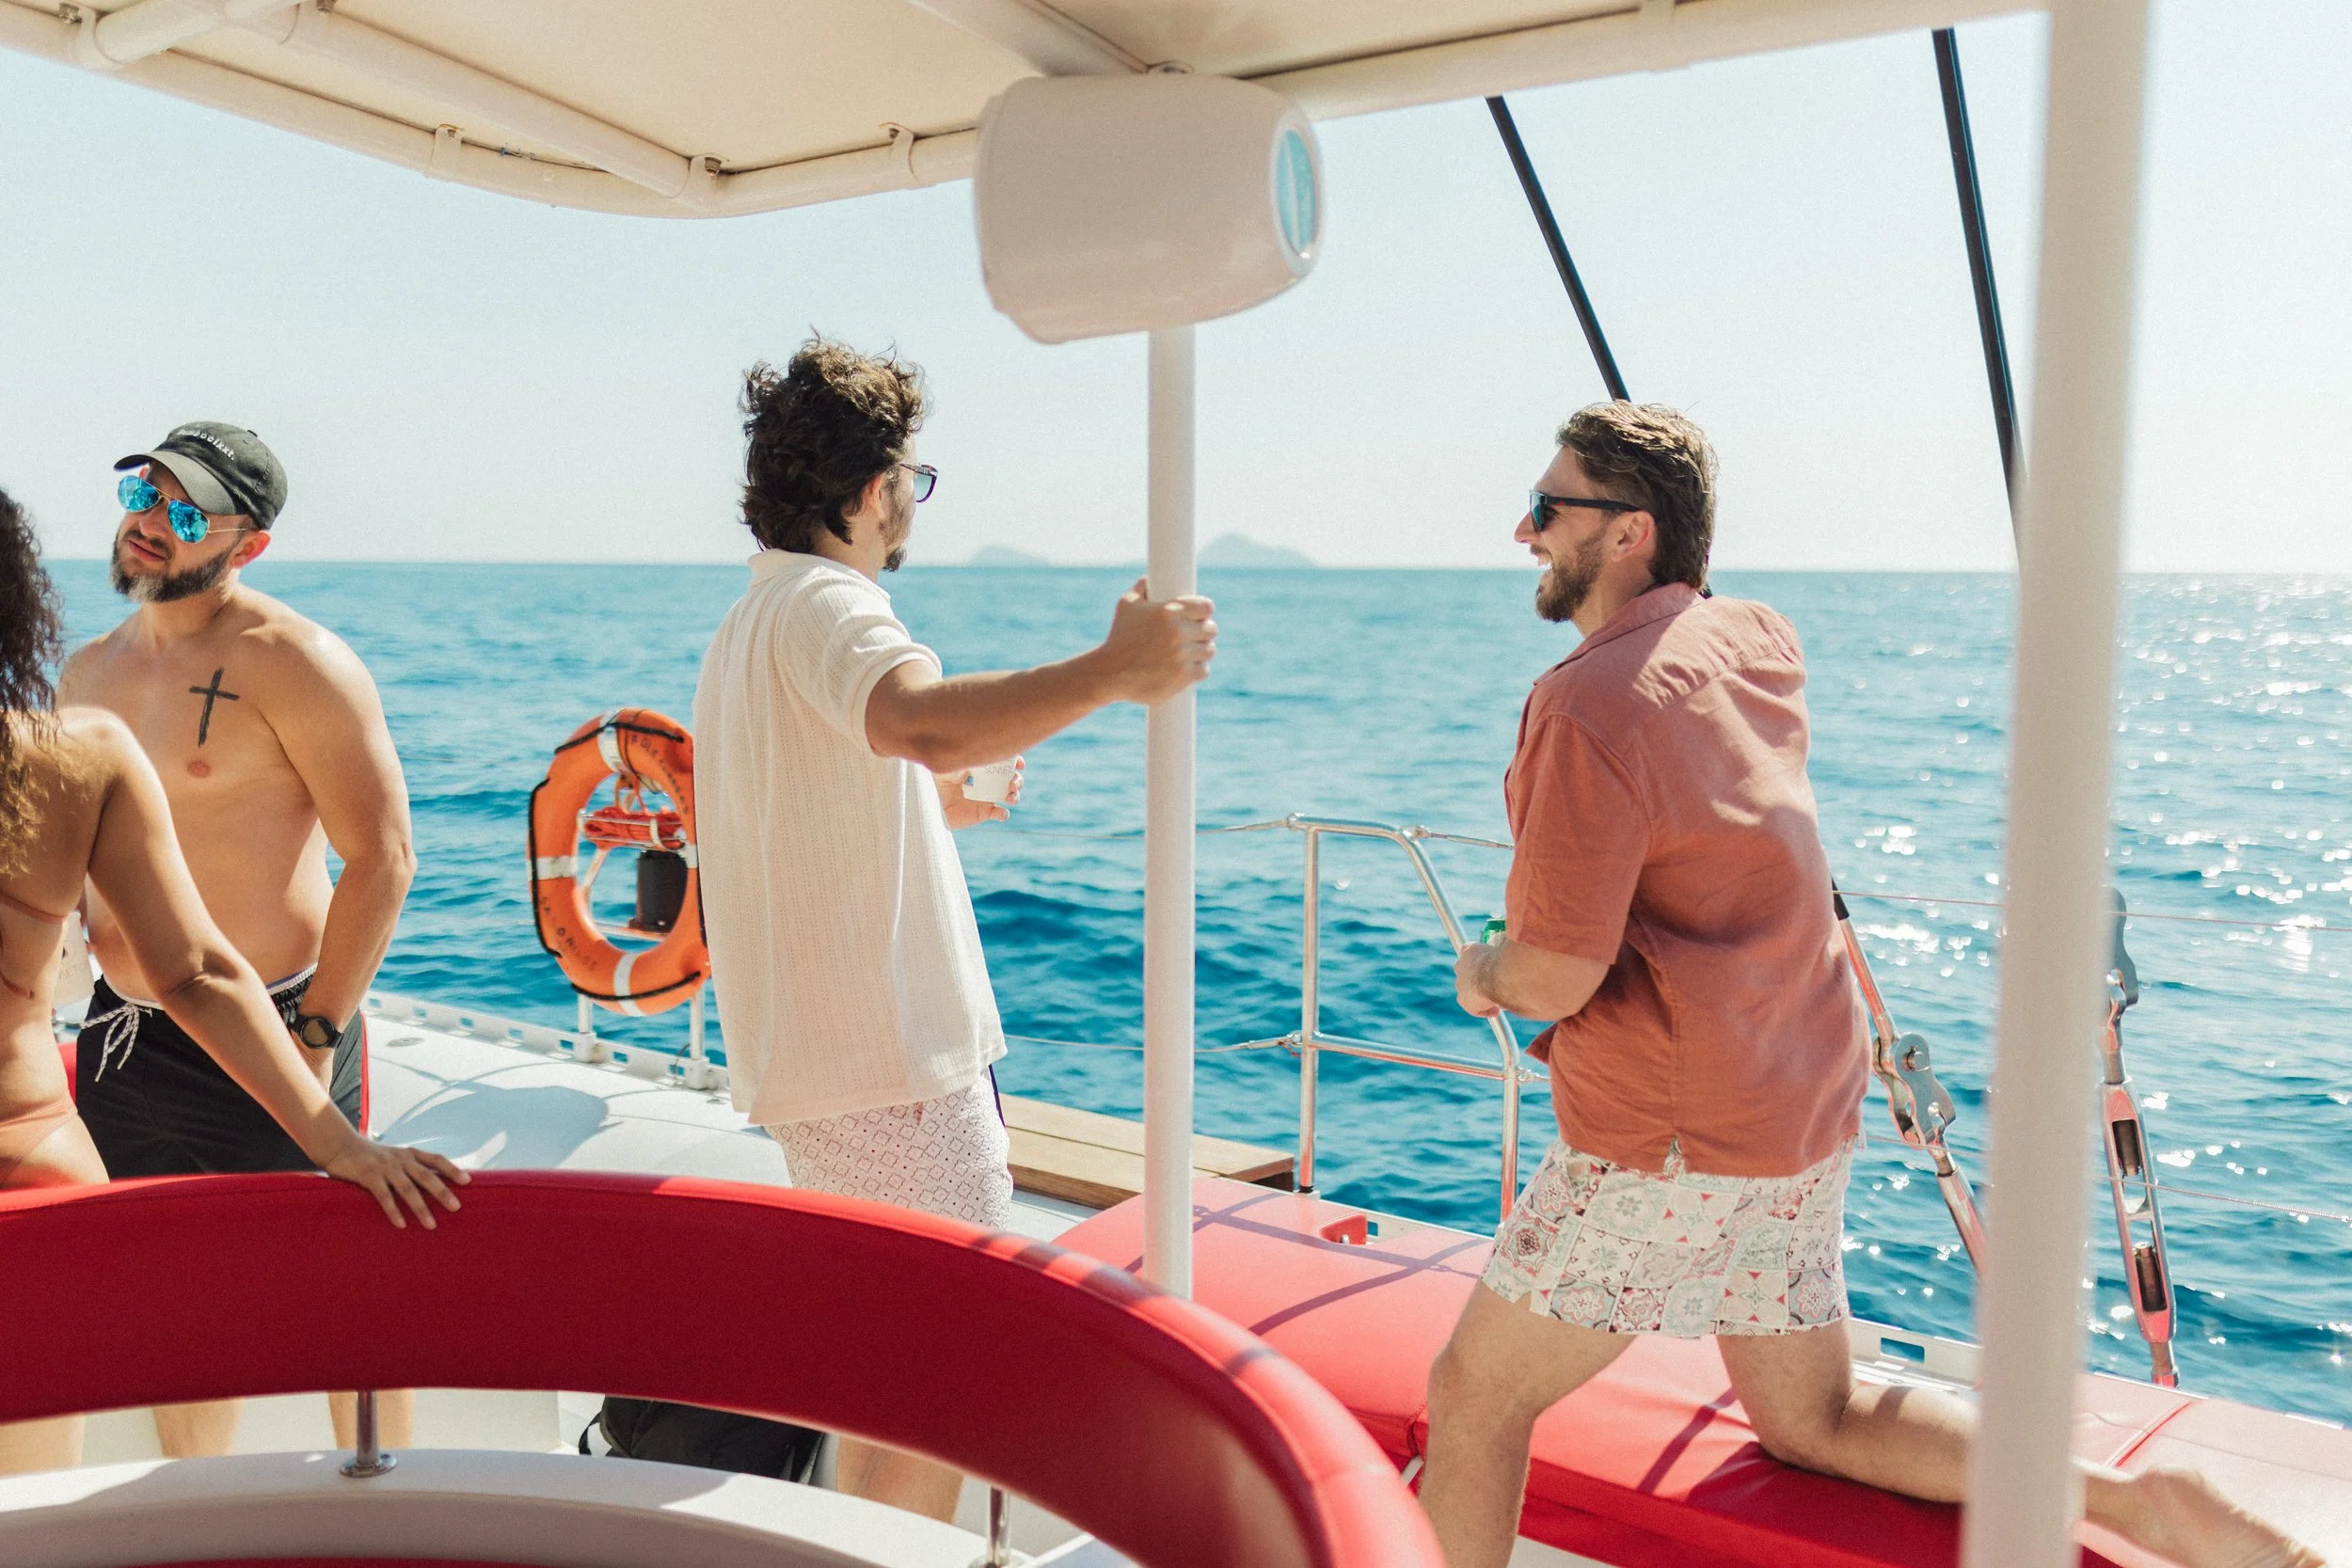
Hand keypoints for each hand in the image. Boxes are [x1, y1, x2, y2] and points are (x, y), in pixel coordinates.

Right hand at [319, 1134, 470, 1229]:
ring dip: (420, 1208)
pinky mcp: (368, 1176)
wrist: (339, 1145)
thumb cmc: (370, 1156)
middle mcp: (400, 1159)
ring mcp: (384, 1167)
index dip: (452, 1169)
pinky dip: (393, 1210)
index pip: (435, 1159)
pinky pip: (384, 1195)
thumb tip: (431, 1185)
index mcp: (408, 1154)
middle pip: (426, 1176)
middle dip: (442, 1192)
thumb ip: (409, 1168)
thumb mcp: (393, 1157)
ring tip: (431, 1225)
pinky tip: (401, 1224)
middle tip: (456, 1207)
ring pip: (407, 1188)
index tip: (467, 1181)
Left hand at [935, 762, 1017, 829]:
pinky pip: (1001, 813)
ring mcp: (988, 797)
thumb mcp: (949, 767)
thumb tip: (979, 758)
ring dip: (1016, 796)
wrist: (931, 803)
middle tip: (1013, 783)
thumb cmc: (937, 780)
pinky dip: (1004, 813)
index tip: (1019, 764)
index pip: (1004, 762)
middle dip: (1018, 780)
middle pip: (1013, 779)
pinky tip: (1001, 812)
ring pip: (1011, 796)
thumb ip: (963, 761)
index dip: (1015, 761)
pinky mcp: (985, 813)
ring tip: (1010, 798)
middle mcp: (989, 782)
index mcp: (983, 768)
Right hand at [1095, 580, 1215, 704]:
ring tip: (1194, 651)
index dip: (1204, 610)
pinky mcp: (1183, 676)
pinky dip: (1198, 669)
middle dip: (1204, 631)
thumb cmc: (1118, 638)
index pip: (1205, 607)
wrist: (1110, 672)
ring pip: (1208, 650)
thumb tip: (1148, 580)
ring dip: (1203, 650)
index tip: (1202, 615)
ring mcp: (1182, 656)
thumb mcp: (1125, 607)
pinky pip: (1204, 670)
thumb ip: (1140, 590)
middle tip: (1197, 634)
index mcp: (1169, 612)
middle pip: (1210, 629)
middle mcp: (1178, 632)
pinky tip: (1192, 667)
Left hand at [1455, 945, 1502, 1017]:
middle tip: (1495, 985)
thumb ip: (1507, 946)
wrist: (1497, 974)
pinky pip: (1472, 1008)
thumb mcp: (1506, 947)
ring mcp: (1460, 983)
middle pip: (1468, 973)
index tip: (1493, 967)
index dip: (1482, 961)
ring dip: (1481, 995)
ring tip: (1497, 999)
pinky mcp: (1463, 1000)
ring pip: (1469, 990)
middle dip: (1480, 979)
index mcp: (1469, 949)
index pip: (1471, 953)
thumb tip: (1514, 944)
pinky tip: (1495, 1011)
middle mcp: (1461, 965)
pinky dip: (1483, 1010)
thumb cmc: (1506, 958)